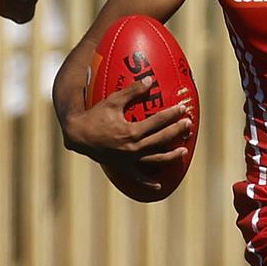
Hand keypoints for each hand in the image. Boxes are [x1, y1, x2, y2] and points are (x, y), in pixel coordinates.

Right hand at [63, 76, 192, 190]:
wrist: (77, 135)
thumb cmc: (95, 115)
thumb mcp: (113, 101)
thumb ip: (133, 91)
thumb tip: (150, 79)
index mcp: (132, 131)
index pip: (158, 122)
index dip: (172, 114)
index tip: (182, 108)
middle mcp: (133, 147)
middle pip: (161, 140)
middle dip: (177, 131)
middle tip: (188, 125)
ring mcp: (129, 159)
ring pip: (155, 160)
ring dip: (171, 156)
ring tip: (184, 152)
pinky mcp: (123, 167)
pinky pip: (137, 177)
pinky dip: (148, 182)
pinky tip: (159, 186)